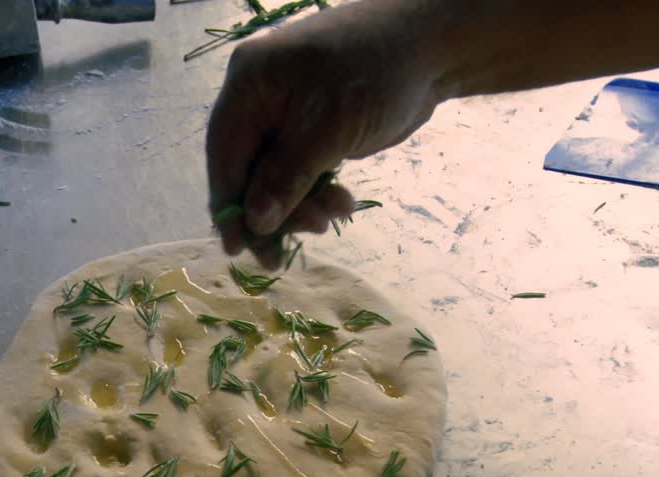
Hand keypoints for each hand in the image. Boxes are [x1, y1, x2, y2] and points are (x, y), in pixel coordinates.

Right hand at [206, 0, 443, 267]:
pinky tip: (344, 204)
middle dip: (271, 211)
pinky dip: (319, 193)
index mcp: (249, 85)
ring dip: (300, 206)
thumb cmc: (375, 73)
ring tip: (330, 219)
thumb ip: (286, 177)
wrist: (433, 46)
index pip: (225, 154)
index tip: (238, 249)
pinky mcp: (317, 130)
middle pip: (250, 171)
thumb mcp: (327, 127)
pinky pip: (304, 172)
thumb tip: (254, 223)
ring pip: (279, 177)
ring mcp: (289, 115)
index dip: (230, 205)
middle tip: (290, 249)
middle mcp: (261, 100)